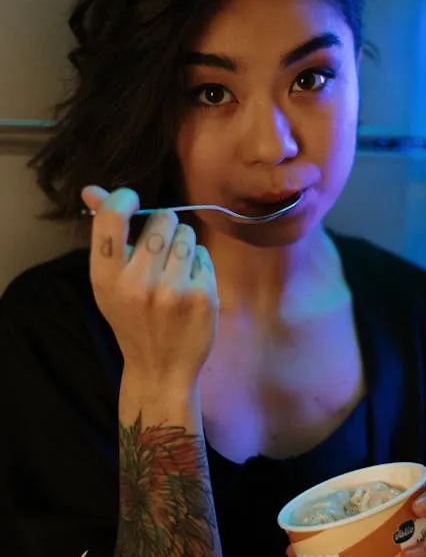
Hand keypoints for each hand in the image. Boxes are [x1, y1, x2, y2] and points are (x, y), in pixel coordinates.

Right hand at [81, 185, 218, 385]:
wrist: (160, 368)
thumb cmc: (131, 318)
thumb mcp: (108, 282)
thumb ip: (104, 234)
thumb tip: (90, 188)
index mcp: (106, 278)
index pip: (111, 218)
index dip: (123, 198)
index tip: (131, 201)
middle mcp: (138, 283)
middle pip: (161, 219)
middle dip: (163, 225)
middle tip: (159, 249)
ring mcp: (174, 290)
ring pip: (186, 234)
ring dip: (182, 244)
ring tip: (173, 269)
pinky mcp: (203, 295)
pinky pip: (203, 255)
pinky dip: (197, 265)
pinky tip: (188, 286)